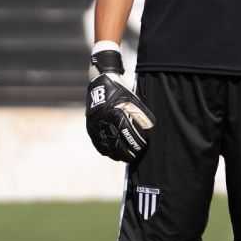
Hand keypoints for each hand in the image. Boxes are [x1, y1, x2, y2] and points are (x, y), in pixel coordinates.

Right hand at [85, 41, 154, 162]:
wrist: (100, 82)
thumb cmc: (120, 91)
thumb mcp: (132, 99)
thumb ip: (141, 114)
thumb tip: (150, 127)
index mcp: (114, 112)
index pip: (126, 133)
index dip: (134, 142)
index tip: (142, 148)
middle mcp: (103, 119)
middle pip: (115, 142)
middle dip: (125, 152)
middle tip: (134, 158)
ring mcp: (95, 124)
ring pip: (104, 145)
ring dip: (115, 154)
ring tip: (124, 158)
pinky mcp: (90, 126)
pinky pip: (96, 142)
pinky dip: (104, 150)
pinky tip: (111, 154)